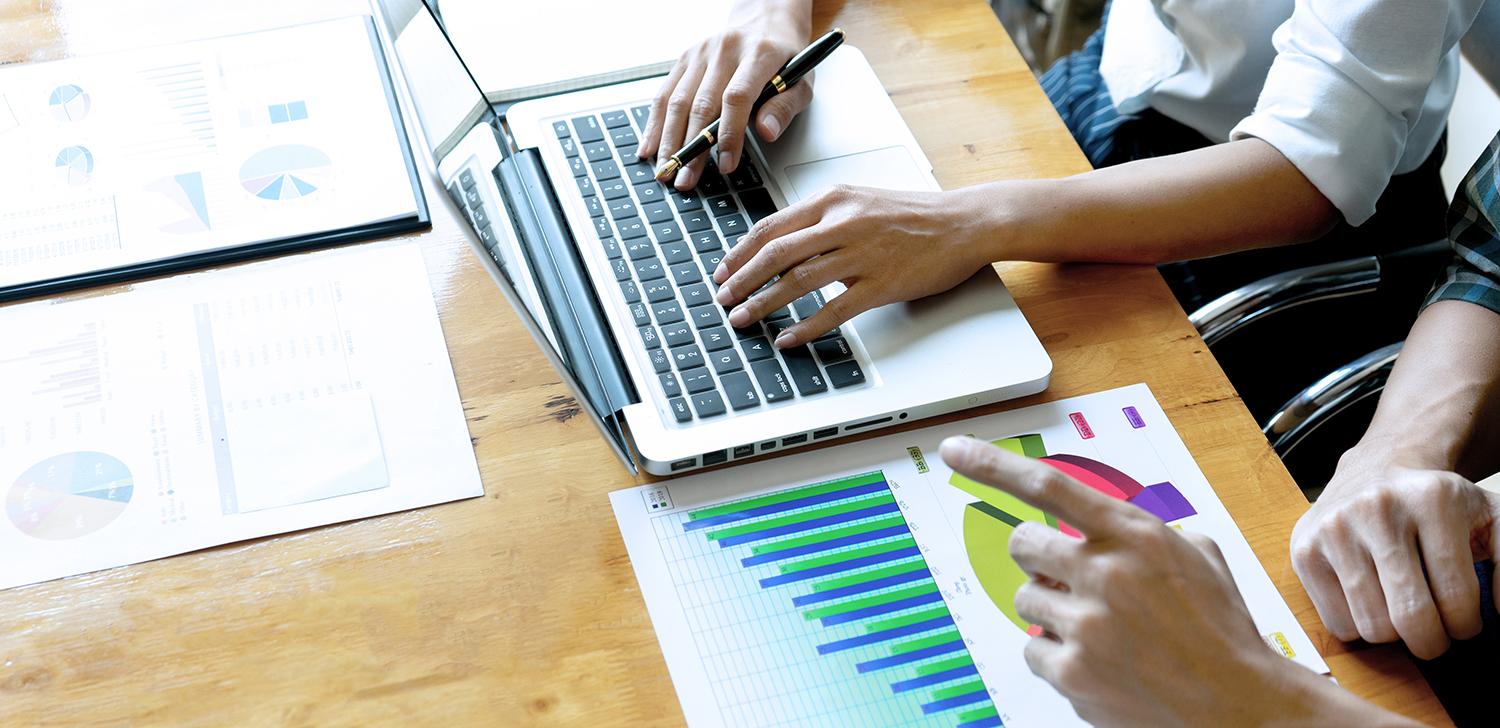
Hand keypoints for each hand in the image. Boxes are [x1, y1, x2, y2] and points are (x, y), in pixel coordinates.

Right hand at [636, 0, 813, 190]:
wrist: (764, 16)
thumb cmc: (784, 55)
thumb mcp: (801, 80)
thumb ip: (786, 107)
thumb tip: (767, 132)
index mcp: (759, 54)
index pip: (738, 97)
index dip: (730, 134)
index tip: (726, 164)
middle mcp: (725, 50)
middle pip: (702, 104)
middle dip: (691, 148)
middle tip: (685, 180)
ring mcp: (701, 53)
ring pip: (678, 101)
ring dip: (669, 140)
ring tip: (665, 170)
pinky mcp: (685, 58)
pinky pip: (665, 93)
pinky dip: (654, 123)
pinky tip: (649, 147)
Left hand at [713, 185, 994, 346]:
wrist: (966, 222)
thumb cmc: (915, 214)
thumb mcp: (861, 201)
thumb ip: (824, 219)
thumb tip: (787, 244)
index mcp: (833, 199)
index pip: (771, 226)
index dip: (739, 252)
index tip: (722, 271)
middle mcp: (843, 222)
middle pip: (775, 253)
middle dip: (740, 280)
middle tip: (722, 300)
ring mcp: (862, 253)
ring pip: (797, 281)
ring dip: (762, 303)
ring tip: (742, 320)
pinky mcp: (882, 283)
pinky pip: (834, 309)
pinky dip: (805, 326)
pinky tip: (787, 337)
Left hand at [939, 437, 1318, 726]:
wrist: (1240, 705)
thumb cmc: (1219, 630)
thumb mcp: (1195, 555)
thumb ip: (1138, 531)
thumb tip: (1095, 525)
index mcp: (1134, 536)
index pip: (1047, 485)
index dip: (993, 464)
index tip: (956, 450)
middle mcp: (1104, 573)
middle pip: (1022, 544)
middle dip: (1038, 558)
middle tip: (1068, 577)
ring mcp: (1085, 625)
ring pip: (1025, 600)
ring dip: (1051, 610)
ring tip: (1101, 629)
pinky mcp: (1072, 673)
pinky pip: (1032, 651)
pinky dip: (1057, 656)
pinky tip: (1099, 662)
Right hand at [1290, 452, 1498, 658]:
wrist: (1375, 468)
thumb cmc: (1434, 502)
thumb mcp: (1487, 516)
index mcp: (1432, 499)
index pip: (1457, 598)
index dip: (1466, 626)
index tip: (1462, 621)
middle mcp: (1378, 509)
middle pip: (1411, 617)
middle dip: (1431, 642)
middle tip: (1434, 634)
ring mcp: (1335, 529)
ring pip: (1372, 627)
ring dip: (1394, 635)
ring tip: (1400, 611)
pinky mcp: (1304, 549)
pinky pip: (1337, 623)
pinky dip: (1358, 626)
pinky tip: (1368, 600)